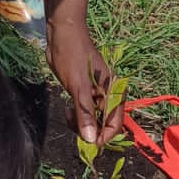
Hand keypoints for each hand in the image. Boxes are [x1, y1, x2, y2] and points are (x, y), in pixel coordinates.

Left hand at [42, 0, 122, 145]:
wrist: (62, 34)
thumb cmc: (73, 56)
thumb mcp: (78, 87)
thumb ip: (85, 114)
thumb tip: (91, 140)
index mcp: (113, 93)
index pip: (115, 124)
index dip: (103, 137)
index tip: (89, 144)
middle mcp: (107, 95)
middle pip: (103, 125)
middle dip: (88, 130)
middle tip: (72, 123)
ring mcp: (95, 95)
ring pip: (92, 120)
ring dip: (80, 123)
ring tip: (67, 114)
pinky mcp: (84, 93)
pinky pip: (83, 113)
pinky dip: (75, 116)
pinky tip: (66, 108)